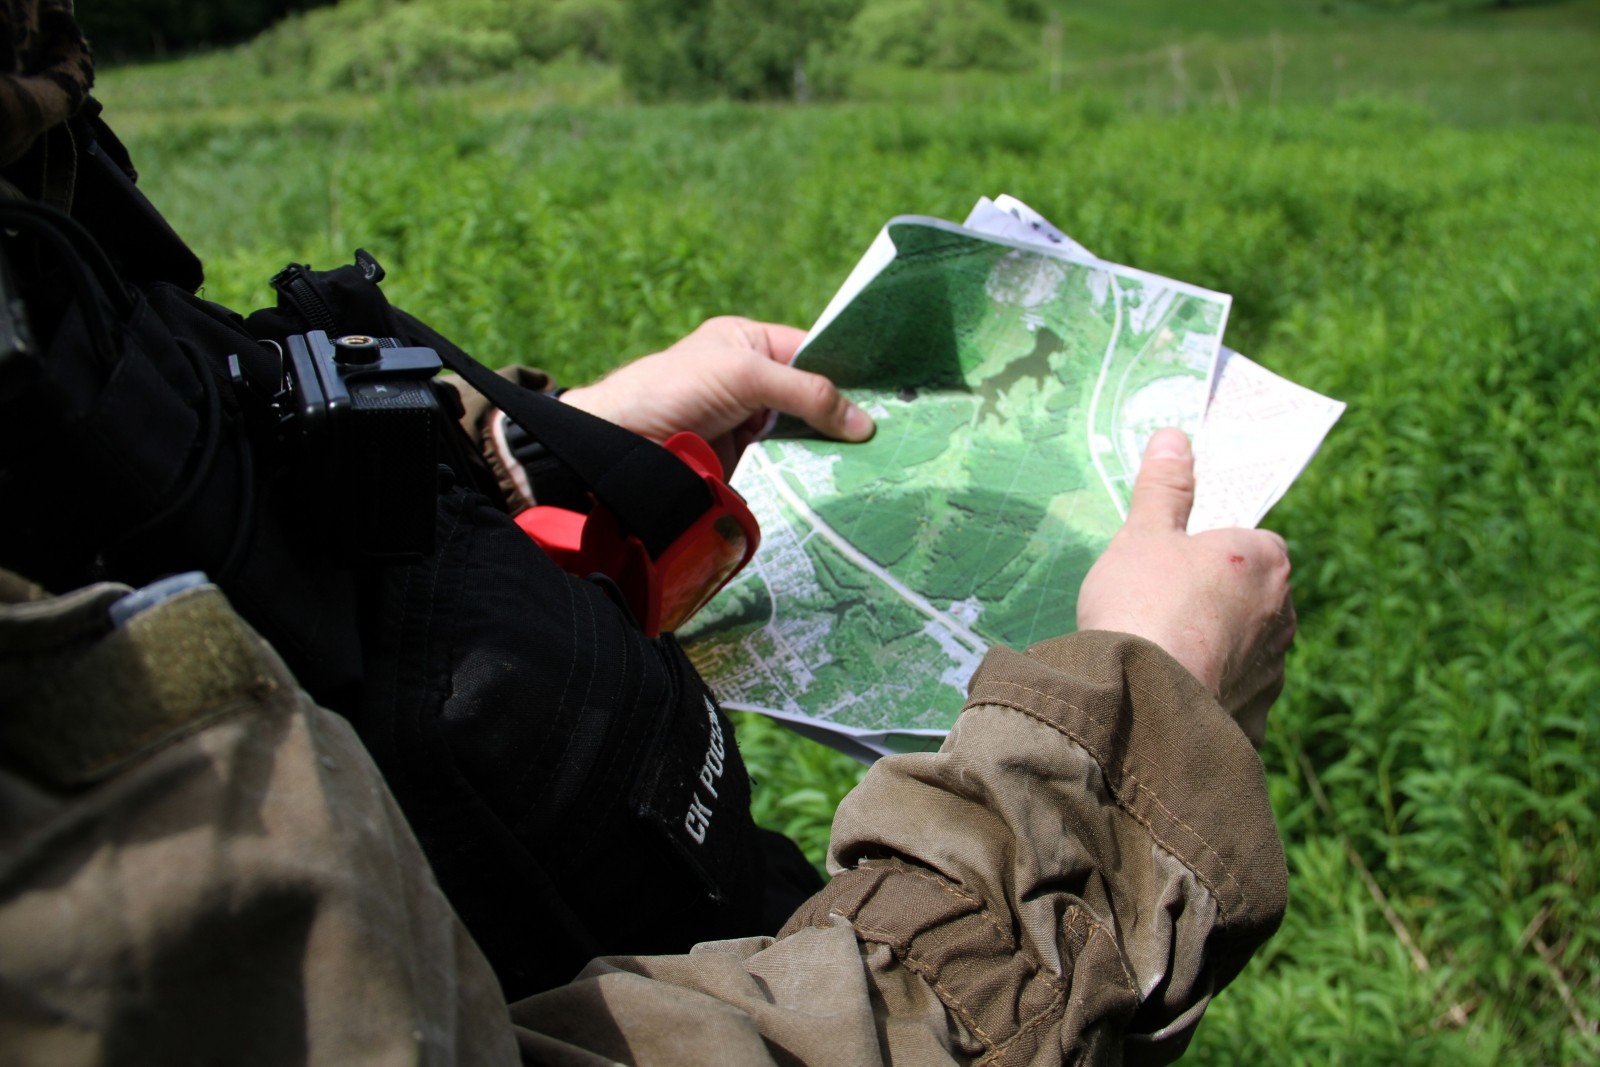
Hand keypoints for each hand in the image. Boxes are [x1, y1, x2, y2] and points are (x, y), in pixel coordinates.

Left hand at [561, 316, 874, 473]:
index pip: (811, 350)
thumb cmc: (675, 388)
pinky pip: (784, 463)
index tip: (890, 392)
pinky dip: (807, 472)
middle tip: (894, 434)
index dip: (847, 369)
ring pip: (801, 433)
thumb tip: (864, 422)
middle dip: (844, 414)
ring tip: (878, 461)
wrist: (622, 443)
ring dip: (829, 448)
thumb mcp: (745, 376)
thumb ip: (805, 391)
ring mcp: (746, 423)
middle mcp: (750, 381)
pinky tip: (840, 480)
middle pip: (811, 396)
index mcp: (749, 343)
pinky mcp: (741, 461)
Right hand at [1076, 428, 1294, 743]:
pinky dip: (1207, 694)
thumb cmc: (1144, 603)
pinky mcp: (1256, 720)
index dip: (1208, 553)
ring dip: (1212, 650)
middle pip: (1248, 597)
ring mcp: (1273, 672)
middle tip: (1157, 607)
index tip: (1170, 566)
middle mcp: (1284, 615)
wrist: (1140, 698)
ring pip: (1242, 649)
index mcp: (1267, 561)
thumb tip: (1174, 438)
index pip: (1251, 543)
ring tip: (1159, 654)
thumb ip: (1163, 488)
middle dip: (1213, 601)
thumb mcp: (1144, 534)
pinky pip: (1231, 697)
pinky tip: (1168, 693)